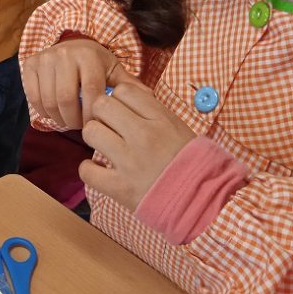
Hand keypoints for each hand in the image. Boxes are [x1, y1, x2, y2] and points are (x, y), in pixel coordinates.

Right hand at [22, 38, 121, 128]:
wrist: (71, 45)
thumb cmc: (95, 63)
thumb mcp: (113, 70)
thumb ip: (129, 86)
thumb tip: (150, 100)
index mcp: (88, 55)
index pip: (90, 92)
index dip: (92, 114)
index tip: (96, 124)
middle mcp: (64, 53)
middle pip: (65, 98)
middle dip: (73, 120)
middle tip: (80, 126)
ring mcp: (45, 58)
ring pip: (48, 100)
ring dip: (59, 118)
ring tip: (68, 120)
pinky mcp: (30, 64)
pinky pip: (33, 96)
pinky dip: (43, 111)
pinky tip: (53, 112)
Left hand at [79, 79, 196, 211]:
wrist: (206, 203)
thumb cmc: (193, 164)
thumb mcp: (179, 128)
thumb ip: (152, 112)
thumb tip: (122, 97)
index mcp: (161, 120)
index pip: (124, 90)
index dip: (118, 99)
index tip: (121, 110)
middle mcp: (144, 136)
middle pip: (102, 105)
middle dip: (101, 114)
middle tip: (109, 127)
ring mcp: (131, 161)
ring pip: (90, 131)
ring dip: (94, 137)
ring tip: (105, 146)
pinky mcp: (121, 187)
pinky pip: (86, 169)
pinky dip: (89, 170)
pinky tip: (100, 171)